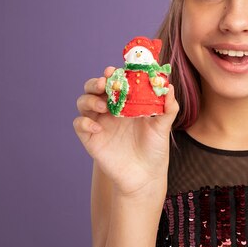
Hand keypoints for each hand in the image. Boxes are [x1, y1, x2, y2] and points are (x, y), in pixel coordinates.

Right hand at [73, 66, 178, 195]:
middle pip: (94, 87)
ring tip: (103, 106)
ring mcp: (99, 122)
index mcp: (126, 102)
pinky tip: (97, 127)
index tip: (114, 70)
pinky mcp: (91, 138)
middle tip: (105, 83)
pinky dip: (83, 122)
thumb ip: (168, 107)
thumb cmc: (155, 148)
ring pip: (83, 102)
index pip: (114, 81)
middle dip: (96, 82)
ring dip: (89, 99)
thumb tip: (168, 86)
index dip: (112, 73)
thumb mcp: (163, 126)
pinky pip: (79, 125)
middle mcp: (110, 109)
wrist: (146, 175)